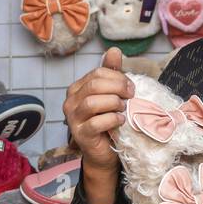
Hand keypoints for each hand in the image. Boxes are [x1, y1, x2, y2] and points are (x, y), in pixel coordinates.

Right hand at [64, 49, 133, 203]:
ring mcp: (73, 118)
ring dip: (114, 104)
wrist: (105, 153)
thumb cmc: (109, 123)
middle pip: (95, 85)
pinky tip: (120, 122)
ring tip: (123, 109)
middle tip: (131, 96)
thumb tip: (114, 50)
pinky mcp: (80, 134)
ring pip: (93, 102)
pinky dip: (112, 120)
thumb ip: (112, 74)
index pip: (97, 73)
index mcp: (78, 88)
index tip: (131, 87)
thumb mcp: (112, 96)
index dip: (118, 77)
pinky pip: (96, 122)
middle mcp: (71, 101)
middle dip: (118, 88)